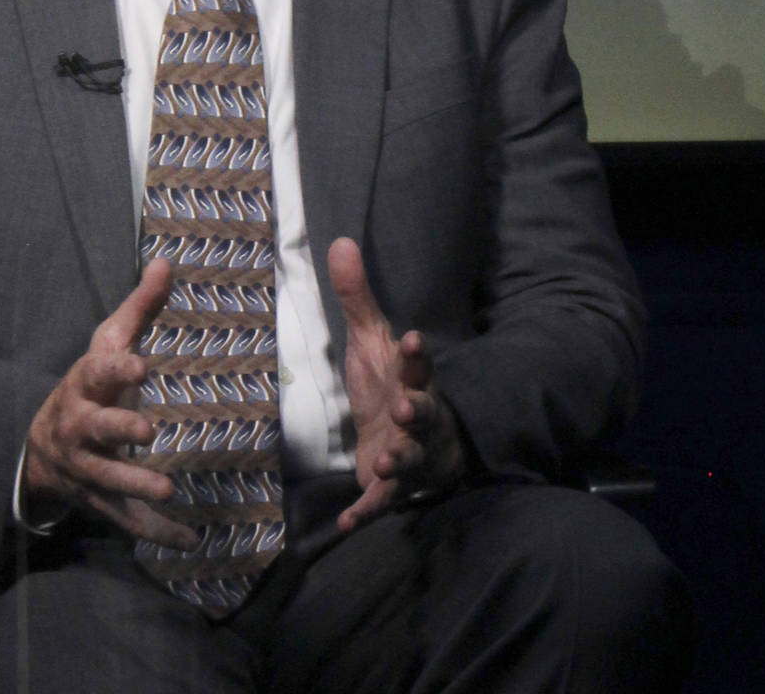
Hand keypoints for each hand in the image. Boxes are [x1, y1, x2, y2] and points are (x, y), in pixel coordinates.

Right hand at [22, 259, 198, 548]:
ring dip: (135, 485)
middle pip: (97, 429)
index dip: (117, 367)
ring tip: (167, 491)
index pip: (98, 371)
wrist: (42, 445)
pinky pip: (125, 519)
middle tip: (150, 431)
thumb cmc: (89, 385)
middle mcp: (80, 427)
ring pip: (107, 478)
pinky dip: (156, 533)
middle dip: (120, 431)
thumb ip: (139, 309)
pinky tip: (190, 540)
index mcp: (86, 383)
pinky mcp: (99, 498)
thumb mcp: (106, 344)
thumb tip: (166, 260)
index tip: (140, 364)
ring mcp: (87, 467)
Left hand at [326, 237, 466, 532]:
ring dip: (400, 460)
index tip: (415, 339)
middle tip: (406, 408)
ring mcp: (409, 455)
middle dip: (417, 412)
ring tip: (386, 461)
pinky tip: (347, 523)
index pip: (419, 366)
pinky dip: (367, 512)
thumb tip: (341, 241)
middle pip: (423, 413)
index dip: (418, 355)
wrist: (414, 442)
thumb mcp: (372, 342)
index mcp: (412, 381)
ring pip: (410, 459)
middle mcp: (417, 418)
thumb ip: (357, 298)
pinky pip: (382, 502)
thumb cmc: (392, 385)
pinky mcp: (391, 488)